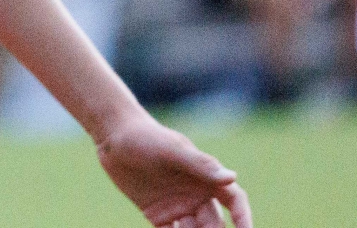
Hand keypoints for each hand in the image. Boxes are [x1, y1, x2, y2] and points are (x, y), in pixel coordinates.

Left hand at [96, 112, 251, 227]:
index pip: (234, 200)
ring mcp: (178, 207)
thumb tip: (232, 178)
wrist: (113, 138)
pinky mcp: (159, 215)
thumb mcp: (172, 150)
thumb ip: (200, 165)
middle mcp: (196, 195)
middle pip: (214, 224)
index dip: (243, 216)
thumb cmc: (146, 137)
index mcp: (206, 178)